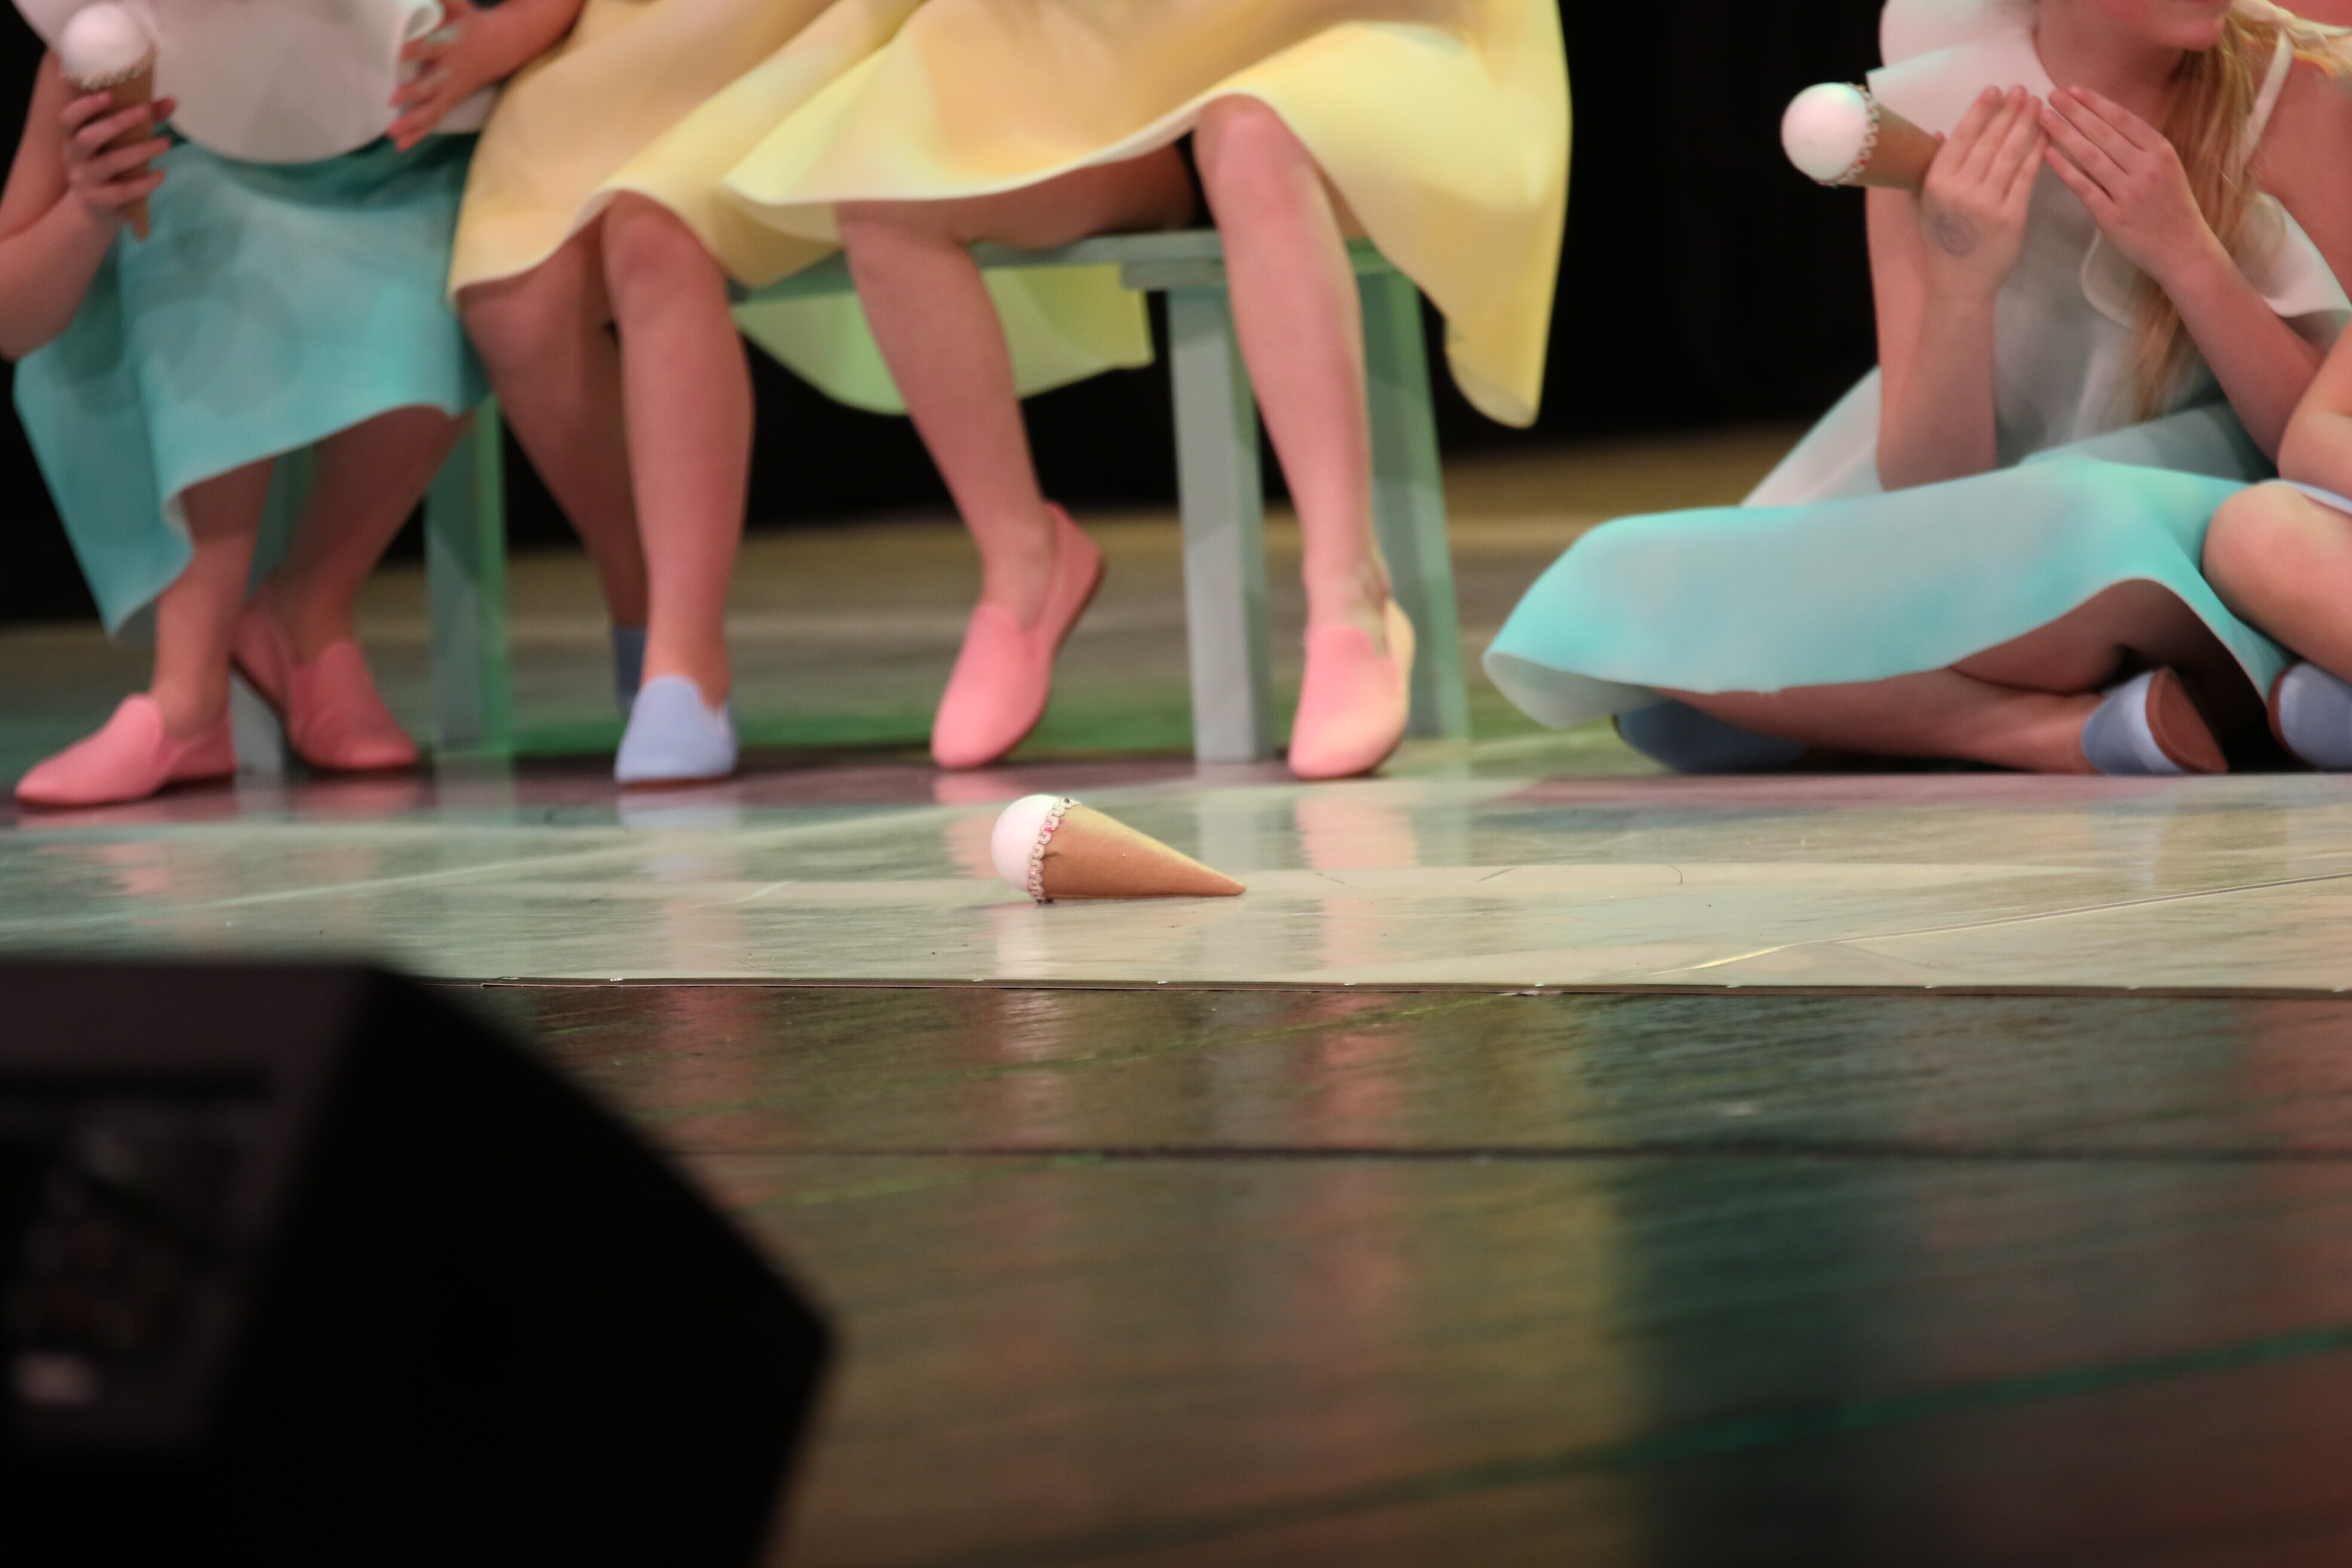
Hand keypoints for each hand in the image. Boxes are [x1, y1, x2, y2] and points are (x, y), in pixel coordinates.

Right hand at [59, 89, 172, 223]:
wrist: (94, 208)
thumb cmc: (109, 163)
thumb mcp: (118, 141)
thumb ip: (142, 120)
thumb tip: (172, 101)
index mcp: (71, 137)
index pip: (68, 118)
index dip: (85, 106)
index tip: (109, 94)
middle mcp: (72, 157)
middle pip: (88, 138)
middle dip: (117, 123)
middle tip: (145, 112)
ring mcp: (84, 180)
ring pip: (109, 163)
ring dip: (140, 151)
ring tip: (166, 142)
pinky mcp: (99, 201)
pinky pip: (123, 191)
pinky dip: (145, 182)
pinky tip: (162, 173)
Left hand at [390, 0, 495, 150]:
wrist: (500, 47)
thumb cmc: (471, 23)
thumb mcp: (459, 5)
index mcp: (450, 46)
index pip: (431, 47)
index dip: (416, 49)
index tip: (398, 51)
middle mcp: (449, 72)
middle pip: (431, 86)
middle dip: (413, 93)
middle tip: (392, 99)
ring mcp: (450, 90)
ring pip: (432, 110)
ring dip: (413, 123)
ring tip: (392, 133)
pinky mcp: (450, 101)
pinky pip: (434, 120)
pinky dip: (418, 134)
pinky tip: (401, 145)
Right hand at [1916, 86, 2046, 303]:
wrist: (1960, 282)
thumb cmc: (1943, 241)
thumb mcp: (1926, 204)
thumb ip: (1931, 168)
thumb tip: (1942, 132)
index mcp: (1936, 184)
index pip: (1962, 138)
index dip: (1980, 111)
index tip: (1995, 90)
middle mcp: (1960, 191)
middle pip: (1989, 141)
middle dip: (2009, 112)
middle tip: (2023, 90)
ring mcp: (1987, 204)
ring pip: (2010, 155)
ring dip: (2026, 126)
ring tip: (2037, 105)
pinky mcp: (2011, 217)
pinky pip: (2027, 177)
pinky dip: (2038, 153)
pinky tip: (2046, 135)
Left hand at [2039, 87, 2220, 285]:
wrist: (2183, 248)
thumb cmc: (2170, 206)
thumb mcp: (2165, 168)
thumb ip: (2139, 147)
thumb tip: (2104, 122)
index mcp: (2160, 151)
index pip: (2123, 119)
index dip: (2095, 103)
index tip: (2073, 88)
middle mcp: (2145, 167)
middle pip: (2103, 133)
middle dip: (2075, 111)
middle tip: (2050, 95)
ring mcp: (2128, 192)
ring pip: (2090, 157)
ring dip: (2064, 134)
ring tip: (2043, 118)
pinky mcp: (2112, 216)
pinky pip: (2082, 187)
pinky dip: (2063, 169)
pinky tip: (2046, 153)